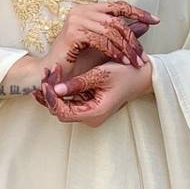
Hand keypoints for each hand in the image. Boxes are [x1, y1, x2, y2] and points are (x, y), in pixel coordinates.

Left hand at [34, 58, 152, 125]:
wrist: (142, 76)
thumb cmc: (126, 74)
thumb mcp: (102, 74)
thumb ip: (79, 83)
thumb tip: (56, 89)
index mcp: (94, 113)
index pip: (62, 112)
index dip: (51, 97)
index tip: (46, 79)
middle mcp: (91, 117)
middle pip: (60, 111)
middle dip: (50, 93)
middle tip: (47, 72)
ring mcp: (90, 113)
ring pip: (63, 107)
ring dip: (54, 91)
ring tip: (51, 71)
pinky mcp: (89, 106)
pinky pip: (70, 102)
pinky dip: (62, 90)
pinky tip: (57, 76)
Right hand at [44, 0, 158, 74]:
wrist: (55, 73)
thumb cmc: (79, 61)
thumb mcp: (107, 47)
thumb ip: (123, 35)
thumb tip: (146, 25)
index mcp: (89, 9)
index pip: (118, 6)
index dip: (138, 12)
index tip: (156, 21)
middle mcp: (81, 10)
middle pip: (116, 21)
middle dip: (133, 40)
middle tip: (143, 56)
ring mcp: (76, 19)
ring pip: (111, 31)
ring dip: (126, 48)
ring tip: (135, 62)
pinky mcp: (73, 32)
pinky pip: (101, 40)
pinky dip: (114, 51)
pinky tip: (123, 61)